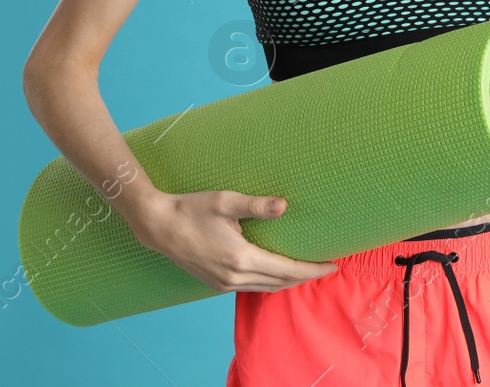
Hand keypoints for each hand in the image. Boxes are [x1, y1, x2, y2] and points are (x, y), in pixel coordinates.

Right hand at [127, 189, 340, 293]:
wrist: (158, 225)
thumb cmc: (191, 209)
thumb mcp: (225, 201)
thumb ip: (256, 205)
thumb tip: (284, 206)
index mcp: (240, 258)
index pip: (286, 270)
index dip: (311, 270)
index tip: (331, 266)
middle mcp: (233, 277)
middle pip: (280, 283)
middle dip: (304, 277)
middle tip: (325, 268)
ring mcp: (222, 284)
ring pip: (265, 288)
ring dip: (287, 282)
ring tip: (306, 271)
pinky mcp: (215, 284)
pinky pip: (250, 287)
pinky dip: (269, 282)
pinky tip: (276, 273)